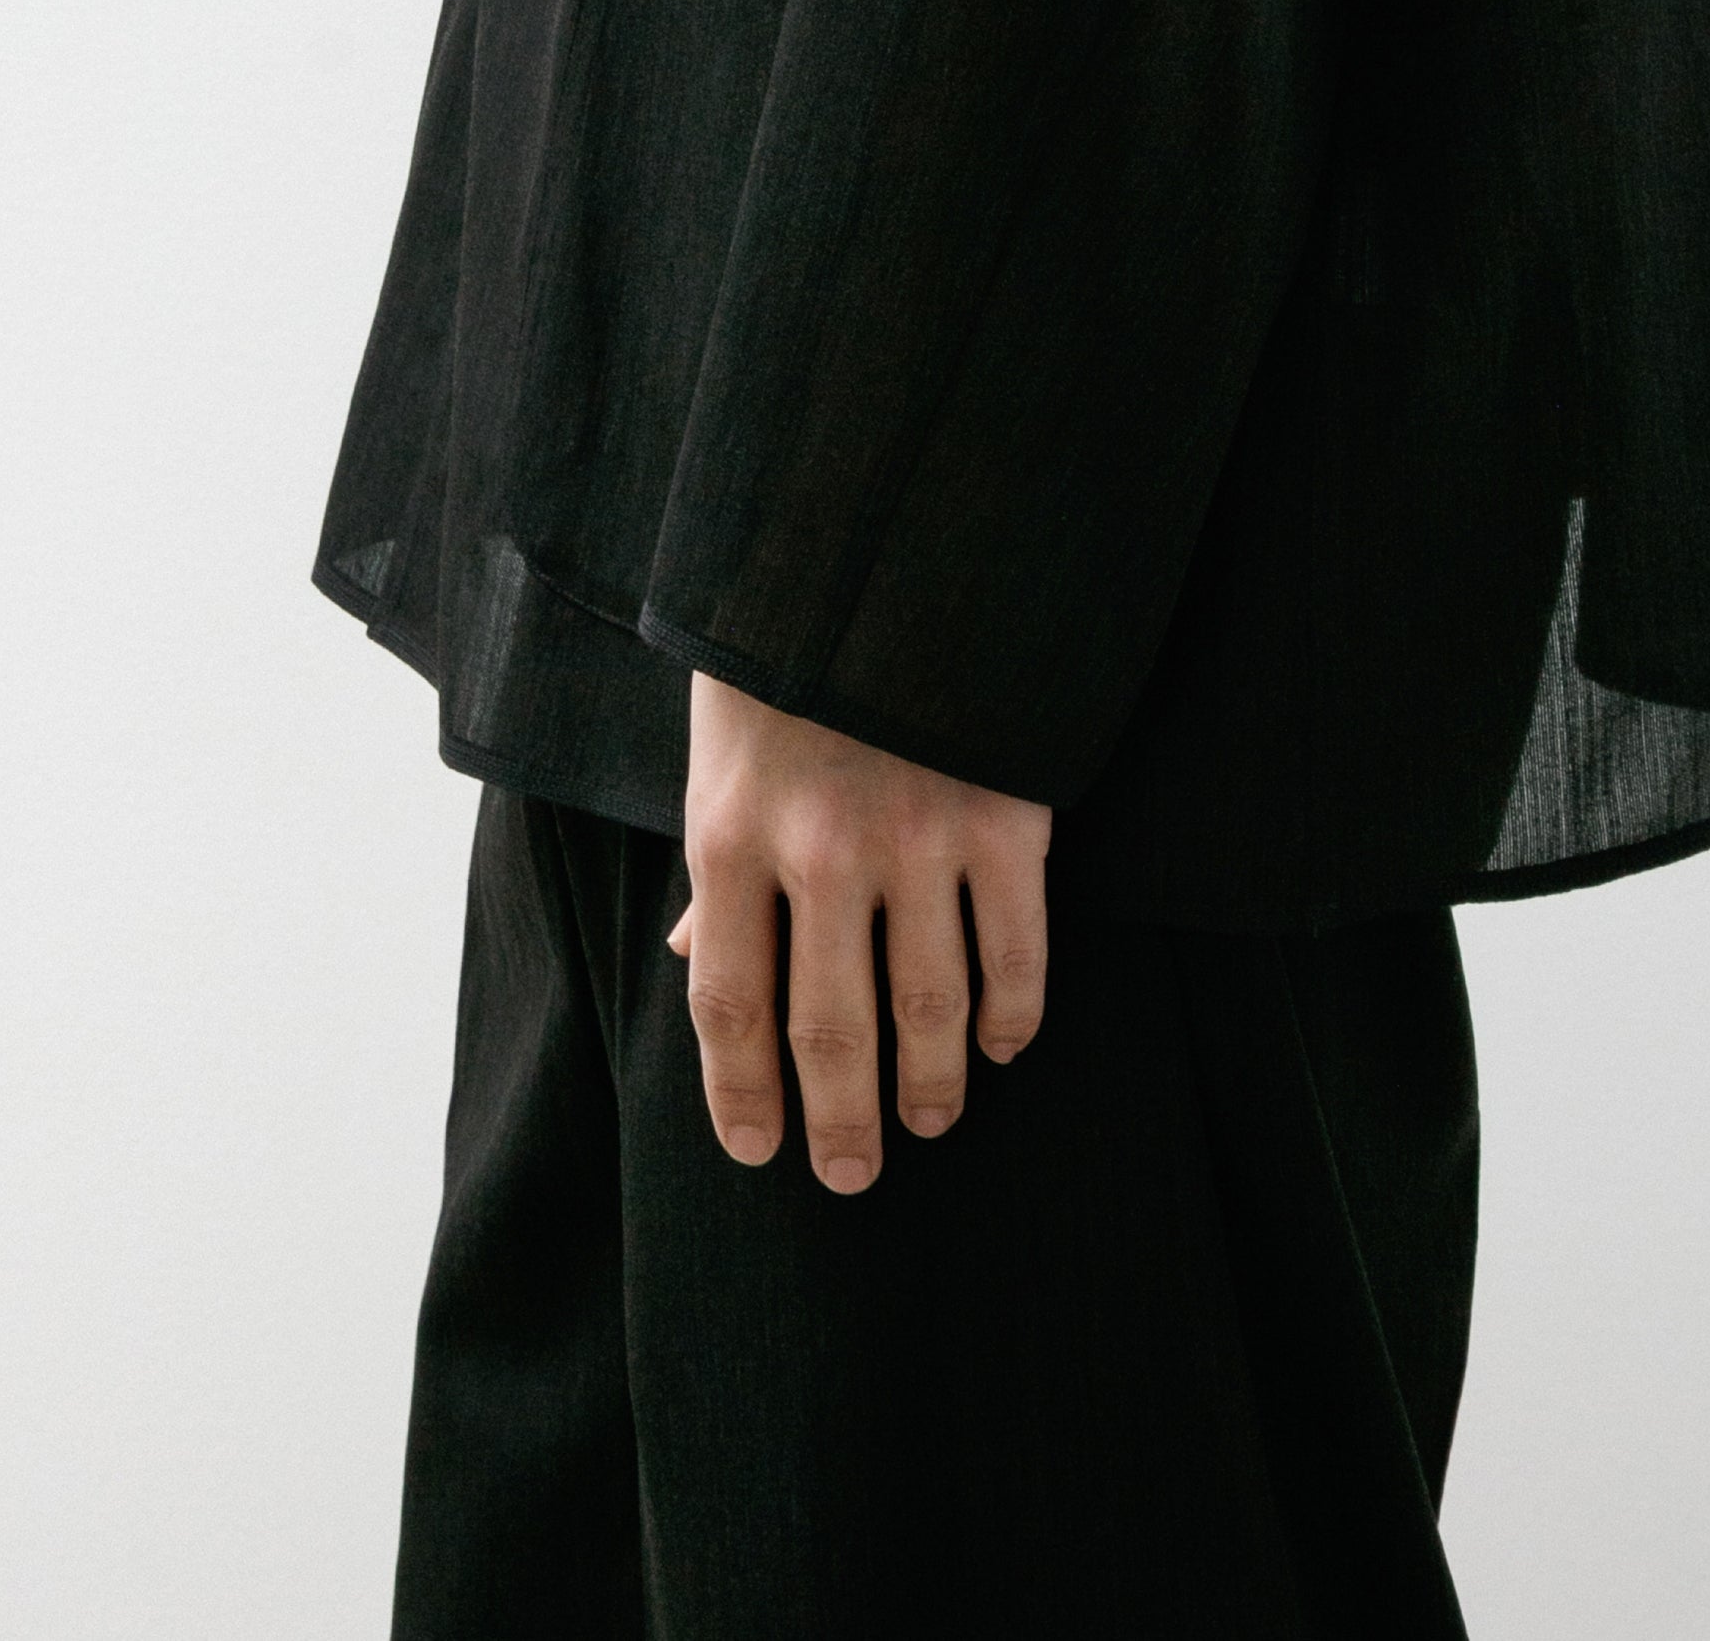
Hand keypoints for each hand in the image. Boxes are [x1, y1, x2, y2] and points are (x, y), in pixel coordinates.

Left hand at [667, 672, 1051, 1189]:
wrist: (888, 534)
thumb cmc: (786, 647)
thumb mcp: (723, 748)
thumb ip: (721, 866)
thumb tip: (693, 968)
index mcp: (729, 834)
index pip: (728, 1008)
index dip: (741, 1097)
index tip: (758, 1153)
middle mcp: (818, 852)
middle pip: (827, 1034)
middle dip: (840, 1123)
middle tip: (853, 1175)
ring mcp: (917, 839)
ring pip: (929, 1013)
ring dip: (932, 1088)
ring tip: (931, 1122)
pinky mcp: (1004, 819)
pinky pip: (1016, 952)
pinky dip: (1013, 1015)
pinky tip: (1003, 1045)